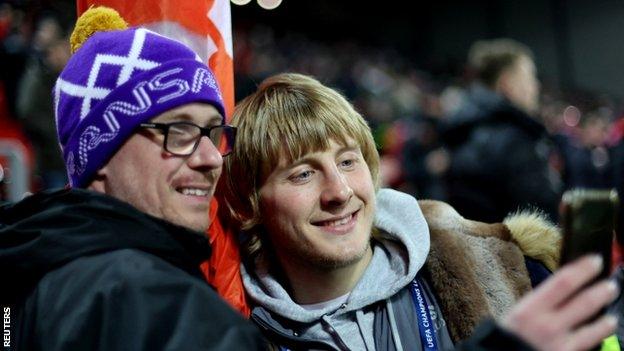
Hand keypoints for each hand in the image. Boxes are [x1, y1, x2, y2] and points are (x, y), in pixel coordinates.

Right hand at [501, 255, 618, 350]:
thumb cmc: (504, 339)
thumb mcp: (515, 315)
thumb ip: (536, 305)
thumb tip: (559, 292)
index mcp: (530, 309)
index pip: (563, 282)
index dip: (582, 269)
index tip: (594, 260)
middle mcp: (548, 325)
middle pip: (584, 302)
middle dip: (601, 291)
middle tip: (610, 284)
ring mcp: (560, 344)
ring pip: (594, 330)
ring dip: (606, 320)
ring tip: (611, 315)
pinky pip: (589, 346)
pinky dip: (597, 338)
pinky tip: (601, 334)